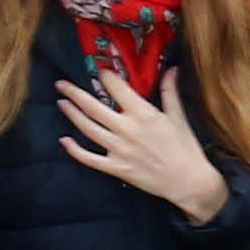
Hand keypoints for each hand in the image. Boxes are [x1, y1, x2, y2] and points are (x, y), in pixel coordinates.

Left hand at [56, 72, 224, 222]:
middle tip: (61, 84)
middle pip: (94, 107)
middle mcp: (127, 129)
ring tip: (61, 102)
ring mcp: (119, 150)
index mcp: (143, 114)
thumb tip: (172, 68)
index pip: (117, 88)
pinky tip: (64, 140)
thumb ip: (170, 91)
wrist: (188, 181)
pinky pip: (90, 158)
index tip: (98, 69)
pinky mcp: (116, 168)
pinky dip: (74, 150)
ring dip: (72, 114)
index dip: (105, 77)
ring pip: (88, 129)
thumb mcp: (178, 116)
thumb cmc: (185, 147)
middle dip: (75, 93)